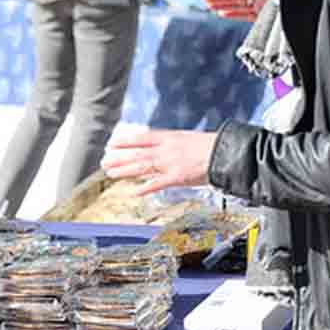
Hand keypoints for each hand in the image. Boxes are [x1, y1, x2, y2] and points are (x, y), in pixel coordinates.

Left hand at [100, 125, 215, 195]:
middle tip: (104, 162)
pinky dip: (145, 188)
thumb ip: (170, 143)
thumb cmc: (209, 146)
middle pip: (137, 154)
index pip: (141, 138)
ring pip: (142, 167)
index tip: (111, 144)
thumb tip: (156, 146)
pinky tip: (133, 192)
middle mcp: (166, 149)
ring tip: (110, 174)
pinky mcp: (178, 177)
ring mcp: (170, 163)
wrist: (225, 153)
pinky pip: (158, 184)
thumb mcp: (186, 138)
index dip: (124, 141)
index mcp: (168, 137)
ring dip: (125, 171)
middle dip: (119, 158)